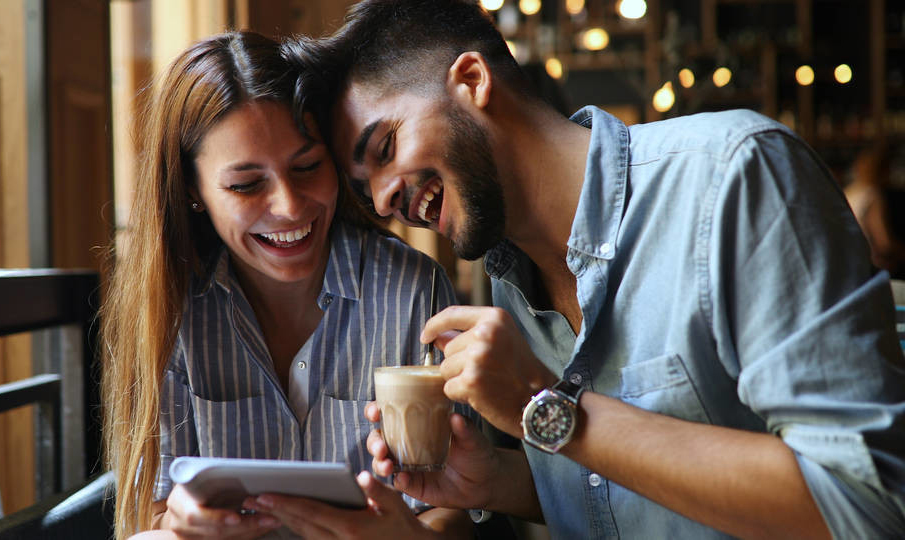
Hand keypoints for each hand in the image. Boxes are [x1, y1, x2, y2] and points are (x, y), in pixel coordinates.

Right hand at [162, 484, 279, 538]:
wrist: (184, 496)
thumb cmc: (195, 480)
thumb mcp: (198, 474)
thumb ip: (211, 476)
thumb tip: (238, 471)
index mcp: (178, 503)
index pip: (195, 516)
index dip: (217, 518)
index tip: (236, 517)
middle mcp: (180, 524)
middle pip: (215, 531)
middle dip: (245, 525)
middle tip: (269, 518)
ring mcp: (190, 537)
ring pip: (224, 539)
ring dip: (251, 531)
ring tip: (272, 520)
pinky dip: (248, 534)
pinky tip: (263, 526)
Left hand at [243, 472, 439, 538]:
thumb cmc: (402, 524)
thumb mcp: (395, 503)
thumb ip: (376, 490)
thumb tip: (360, 476)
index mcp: (350, 527)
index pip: (311, 512)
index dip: (286, 503)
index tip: (265, 495)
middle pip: (299, 524)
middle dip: (274, 511)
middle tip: (250, 499)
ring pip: (301, 534)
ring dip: (280, 520)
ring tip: (259, 508)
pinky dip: (294, 529)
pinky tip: (283, 520)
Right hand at [366, 405, 500, 509]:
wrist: (485, 482)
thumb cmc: (476, 452)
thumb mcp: (472, 438)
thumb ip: (464, 428)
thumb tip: (455, 417)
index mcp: (417, 426)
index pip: (390, 414)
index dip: (376, 411)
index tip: (375, 412)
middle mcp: (408, 444)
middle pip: (379, 439)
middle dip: (374, 442)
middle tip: (381, 447)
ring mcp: (409, 465)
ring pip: (383, 462)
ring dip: (379, 462)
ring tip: (387, 465)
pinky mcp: (414, 485)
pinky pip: (399, 482)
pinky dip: (398, 480)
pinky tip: (403, 479)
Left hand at [422, 306, 556, 436]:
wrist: (538, 400)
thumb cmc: (520, 371)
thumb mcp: (502, 340)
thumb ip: (470, 334)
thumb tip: (437, 336)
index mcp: (494, 318)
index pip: (452, 314)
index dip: (433, 325)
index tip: (425, 336)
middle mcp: (486, 333)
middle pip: (447, 348)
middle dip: (458, 363)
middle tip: (486, 372)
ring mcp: (478, 356)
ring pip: (445, 369)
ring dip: (459, 379)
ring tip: (485, 383)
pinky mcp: (472, 380)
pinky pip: (448, 388)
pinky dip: (460, 395)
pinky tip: (481, 395)